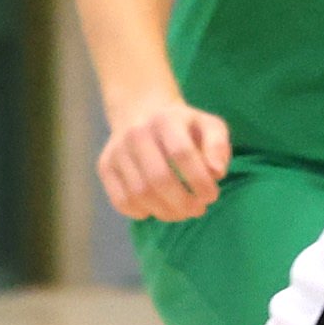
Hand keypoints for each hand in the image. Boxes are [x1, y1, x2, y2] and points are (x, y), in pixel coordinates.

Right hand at [97, 98, 232, 222]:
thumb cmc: (184, 126)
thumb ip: (218, 146)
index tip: (211, 196)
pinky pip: (121, 200)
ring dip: (165, 212)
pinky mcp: (105, 166)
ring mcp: (117, 150)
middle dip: (183, 202)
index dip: (199, 181)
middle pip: (158, 178)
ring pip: (139, 193)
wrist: (141, 112)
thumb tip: (216, 173)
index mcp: (165, 119)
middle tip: (198, 210)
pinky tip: (158, 209)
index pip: (182, 154)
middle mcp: (136, 133)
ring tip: (182, 212)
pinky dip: (142, 212)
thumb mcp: (209, 126)